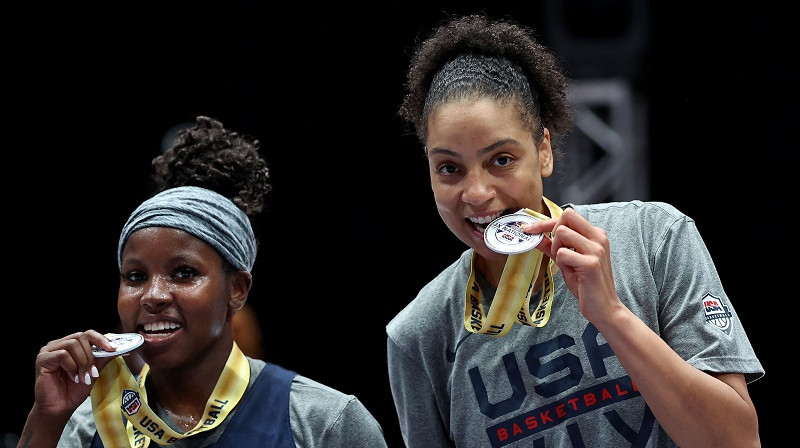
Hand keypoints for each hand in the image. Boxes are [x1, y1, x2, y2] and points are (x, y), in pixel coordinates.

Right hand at [32, 330, 116, 416]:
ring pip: (72, 344)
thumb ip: (103, 358)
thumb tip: (118, 348)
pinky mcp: (42, 359)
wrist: (60, 407)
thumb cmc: (74, 390)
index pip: (88, 334)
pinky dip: (71, 366)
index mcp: (70, 345)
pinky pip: (62, 354)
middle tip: (92, 373)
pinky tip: (73, 377)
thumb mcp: (93, 371)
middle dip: (90, 356)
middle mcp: (58, 344)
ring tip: (82, 377)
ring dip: (82, 362)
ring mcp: (48, 351)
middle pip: (80, 337)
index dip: (101, 339)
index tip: (113, 349)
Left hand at [523, 208, 620, 323]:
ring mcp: (596, 250)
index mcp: (596, 234)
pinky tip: (571, 272)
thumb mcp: (567, 261)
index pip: (568, 215)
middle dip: (552, 231)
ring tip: (564, 263)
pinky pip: (562, 253)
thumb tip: (535, 236)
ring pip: (562, 233)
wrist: (604, 308)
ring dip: (556, 248)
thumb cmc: (586, 284)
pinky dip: (560, 262)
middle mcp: (599, 238)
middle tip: (555, 251)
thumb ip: (553, 247)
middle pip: (567, 216)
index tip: (529, 228)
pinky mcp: (591, 263)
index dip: (545, 221)